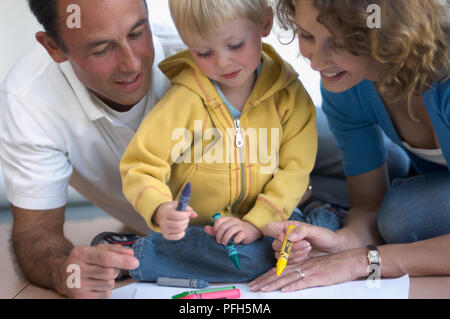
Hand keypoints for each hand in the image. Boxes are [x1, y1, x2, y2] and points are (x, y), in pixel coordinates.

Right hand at [57, 244, 139, 298]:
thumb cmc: (83, 261)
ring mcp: (77, 285)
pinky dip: (105, 289)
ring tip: (99, 275)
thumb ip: (114, 250)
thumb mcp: (96, 249)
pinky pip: (105, 294)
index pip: (106, 258)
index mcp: (80, 253)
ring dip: (110, 280)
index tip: (135, 262)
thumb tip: (130, 253)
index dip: (122, 260)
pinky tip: (95, 284)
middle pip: (110, 272)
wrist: (62, 275)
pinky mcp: (81, 298)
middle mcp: (76, 269)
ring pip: (109, 284)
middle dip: (116, 269)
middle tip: (109, 267)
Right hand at [153, 201, 197, 239]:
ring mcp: (163, 229)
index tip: (188, 213)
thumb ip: (187, 209)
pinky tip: (182, 229)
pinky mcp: (165, 235)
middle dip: (186, 221)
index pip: (176, 215)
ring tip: (184, 222)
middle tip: (187, 218)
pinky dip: (182, 233)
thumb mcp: (178, 205)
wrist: (160, 214)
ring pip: (178, 230)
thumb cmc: (171, 208)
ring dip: (185, 226)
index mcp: (165, 212)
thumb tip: (195, 215)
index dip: (185, 215)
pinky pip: (177, 237)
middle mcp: (162, 221)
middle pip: (178, 224)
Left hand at [204, 216, 261, 244]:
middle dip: (219, 235)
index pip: (219, 220)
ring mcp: (240, 226)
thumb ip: (215, 230)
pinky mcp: (246, 233)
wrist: (252, 230)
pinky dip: (235, 240)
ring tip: (225, 243)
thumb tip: (205, 228)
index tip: (216, 234)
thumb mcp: (225, 229)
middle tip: (219, 241)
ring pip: (230, 231)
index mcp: (229, 219)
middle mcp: (234, 221)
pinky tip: (234, 242)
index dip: (215, 227)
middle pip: (224, 227)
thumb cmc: (237, 230)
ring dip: (225, 238)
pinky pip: (239, 236)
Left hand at [249, 247, 368, 292]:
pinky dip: (293, 286)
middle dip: (263, 280)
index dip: (265, 276)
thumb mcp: (315, 268)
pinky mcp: (317, 277)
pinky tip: (284, 290)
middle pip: (278, 273)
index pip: (278, 270)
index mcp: (299, 264)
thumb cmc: (334, 266)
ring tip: (262, 290)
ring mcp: (309, 271)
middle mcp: (301, 266)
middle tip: (251, 287)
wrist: (350, 261)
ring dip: (273, 284)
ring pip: (287, 278)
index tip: (255, 282)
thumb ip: (302, 273)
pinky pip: (303, 282)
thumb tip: (289, 284)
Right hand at [263, 221, 341, 262]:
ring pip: (279, 255)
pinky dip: (295, 260)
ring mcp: (286, 250)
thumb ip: (302, 231)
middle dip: (290, 247)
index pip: (269, 228)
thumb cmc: (325, 236)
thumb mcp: (315, 231)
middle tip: (306, 244)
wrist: (333, 250)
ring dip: (294, 254)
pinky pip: (285, 263)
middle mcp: (284, 238)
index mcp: (287, 227)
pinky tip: (305, 256)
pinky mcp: (291, 260)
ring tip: (308, 249)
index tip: (284, 238)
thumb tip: (289, 237)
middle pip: (274, 244)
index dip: (273, 233)